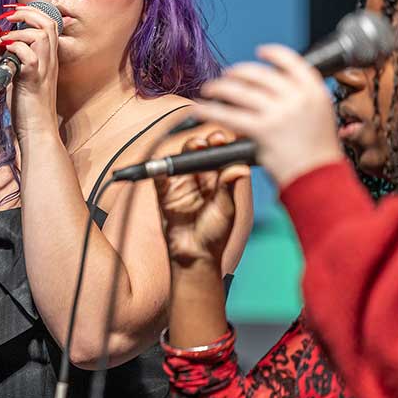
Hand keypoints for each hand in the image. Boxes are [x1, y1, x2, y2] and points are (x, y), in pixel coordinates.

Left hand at [0, 5, 59, 142]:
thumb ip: (12, 58)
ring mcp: (43, 70)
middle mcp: (49, 62)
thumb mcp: (19, 76)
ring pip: (41, 35)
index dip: (32, 12)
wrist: (36, 131)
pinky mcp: (33, 81)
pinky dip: (13, 48)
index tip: (14, 11)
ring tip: (4, 41)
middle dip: (27, 13)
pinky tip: (1, 52)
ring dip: (19, 32)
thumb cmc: (27, 106)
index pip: (49, 24)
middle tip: (9, 16)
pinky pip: (28, 56)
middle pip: (48, 24)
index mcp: (48, 59)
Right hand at [154, 130, 249, 267]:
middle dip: (205, 143)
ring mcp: (182, 185)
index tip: (226, 140)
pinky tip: (164, 165)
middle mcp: (200, 179)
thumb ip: (230, 188)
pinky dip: (158, 170)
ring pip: (181, 161)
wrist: (196, 257)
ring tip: (195, 146)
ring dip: (187, 151)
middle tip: (211, 141)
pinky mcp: (165, 194)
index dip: (221, 146)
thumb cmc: (216, 235)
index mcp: (218, 181)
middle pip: (200, 154)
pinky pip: (159, 178)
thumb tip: (239, 168)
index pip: (219, 157)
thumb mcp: (228, 210)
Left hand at [192, 44, 342, 186]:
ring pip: (240, 92)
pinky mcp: (263, 129)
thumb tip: (275, 88)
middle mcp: (298, 97)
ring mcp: (280, 112)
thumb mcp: (321, 115)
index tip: (260, 51)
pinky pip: (229, 115)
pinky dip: (210, 110)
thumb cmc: (318, 152)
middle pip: (259, 74)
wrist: (320, 178)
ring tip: (209, 90)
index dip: (272, 53)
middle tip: (226, 75)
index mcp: (314, 90)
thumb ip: (300, 98)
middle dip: (238, 72)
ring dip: (220, 88)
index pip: (291, 61)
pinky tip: (200, 109)